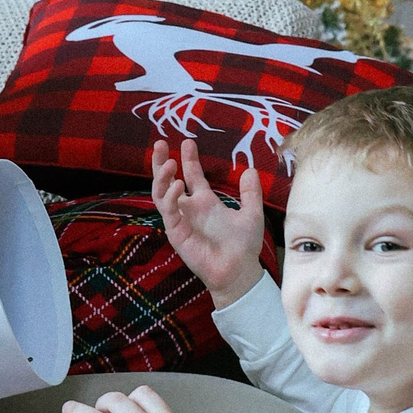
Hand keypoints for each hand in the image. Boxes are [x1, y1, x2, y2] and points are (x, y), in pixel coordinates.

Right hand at [150, 137, 265, 306]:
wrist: (239, 271)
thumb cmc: (244, 246)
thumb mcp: (251, 213)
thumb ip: (250, 193)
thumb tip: (249, 170)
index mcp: (205, 203)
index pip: (192, 176)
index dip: (189, 159)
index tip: (188, 142)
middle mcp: (190, 209)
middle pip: (168, 181)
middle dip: (162, 163)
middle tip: (161, 143)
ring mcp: (181, 220)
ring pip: (161, 194)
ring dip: (162, 177)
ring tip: (169, 163)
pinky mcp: (177, 232)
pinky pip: (168, 212)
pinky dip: (170, 197)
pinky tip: (178, 186)